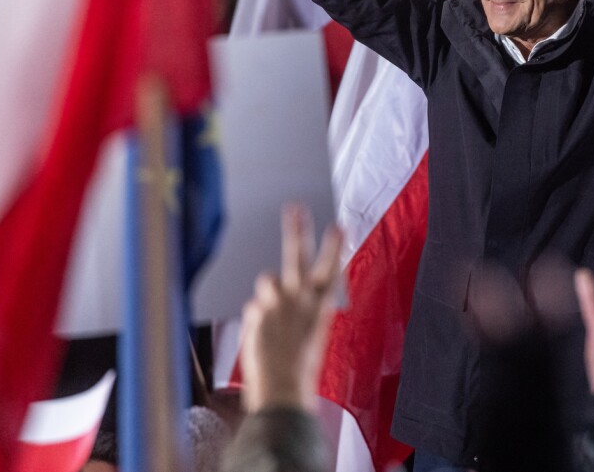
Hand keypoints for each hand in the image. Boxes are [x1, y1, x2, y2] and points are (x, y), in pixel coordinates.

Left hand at [240, 205, 343, 412]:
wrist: (282, 386)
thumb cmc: (300, 367)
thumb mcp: (311, 334)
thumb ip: (299, 308)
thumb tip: (279, 292)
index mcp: (321, 305)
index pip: (331, 269)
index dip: (335, 246)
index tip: (339, 226)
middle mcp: (299, 298)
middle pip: (298, 255)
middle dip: (297, 229)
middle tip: (295, 208)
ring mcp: (276, 302)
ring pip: (267, 280)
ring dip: (268, 293)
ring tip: (273, 317)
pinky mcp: (256, 309)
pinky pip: (254, 308)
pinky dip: (256, 320)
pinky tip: (262, 339)